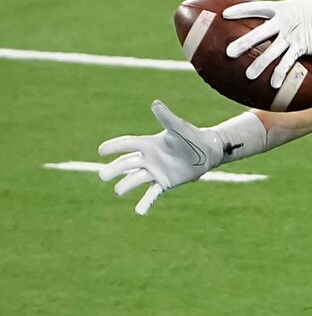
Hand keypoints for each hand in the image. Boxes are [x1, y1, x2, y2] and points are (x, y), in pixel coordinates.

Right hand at [98, 100, 218, 215]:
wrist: (208, 152)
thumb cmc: (193, 137)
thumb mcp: (179, 128)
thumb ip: (166, 118)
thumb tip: (155, 104)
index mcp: (149, 144)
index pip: (127, 144)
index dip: (114, 146)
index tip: (100, 151)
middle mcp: (148, 158)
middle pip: (126, 164)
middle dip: (114, 169)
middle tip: (102, 176)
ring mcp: (155, 171)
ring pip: (135, 179)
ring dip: (125, 185)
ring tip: (117, 191)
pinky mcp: (164, 183)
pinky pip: (152, 194)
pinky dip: (146, 203)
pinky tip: (139, 212)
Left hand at [225, 0, 311, 87]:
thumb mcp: (306, 6)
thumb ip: (292, 13)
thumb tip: (286, 18)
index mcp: (284, 8)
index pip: (257, 8)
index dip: (241, 11)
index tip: (225, 15)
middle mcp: (286, 21)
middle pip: (259, 33)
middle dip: (243, 43)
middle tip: (228, 52)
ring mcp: (294, 34)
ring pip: (272, 51)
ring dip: (260, 64)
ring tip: (248, 76)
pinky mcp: (304, 46)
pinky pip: (289, 62)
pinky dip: (281, 73)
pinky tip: (274, 84)